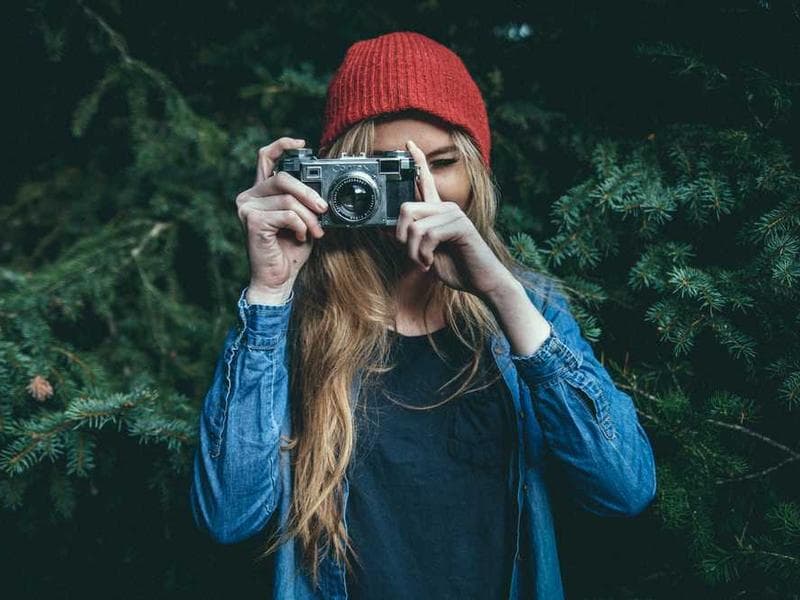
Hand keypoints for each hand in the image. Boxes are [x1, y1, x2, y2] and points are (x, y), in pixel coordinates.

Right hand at [235, 137, 328, 294]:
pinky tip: (299, 237)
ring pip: (288, 199)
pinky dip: (300, 225)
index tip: (302, 144)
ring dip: (308, 217)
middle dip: (309, 193)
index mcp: (260, 192)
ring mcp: (247, 208)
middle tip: (323, 209)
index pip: (266, 158)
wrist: (278, 279)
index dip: (282, 145)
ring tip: (315, 231)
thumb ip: (304, 202)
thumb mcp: (302, 220)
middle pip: (283, 178)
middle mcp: (249, 196)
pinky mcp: (252, 221)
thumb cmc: (289, 251)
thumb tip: (321, 190)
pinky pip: (286, 214)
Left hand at [395, 139, 513, 298]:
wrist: (482, 282)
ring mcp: (454, 214)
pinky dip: (424, 254)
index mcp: (438, 212)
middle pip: (406, 208)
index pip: (426, 181)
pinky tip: (432, 263)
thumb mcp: (425, 254)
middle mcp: (446, 208)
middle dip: (401, 237)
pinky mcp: (460, 225)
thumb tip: (384, 229)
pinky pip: (428, 235)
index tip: (408, 144)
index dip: (417, 161)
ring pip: (415, 226)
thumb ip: (408, 240)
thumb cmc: (457, 268)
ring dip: (414, 252)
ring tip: (425, 263)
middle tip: (413, 255)